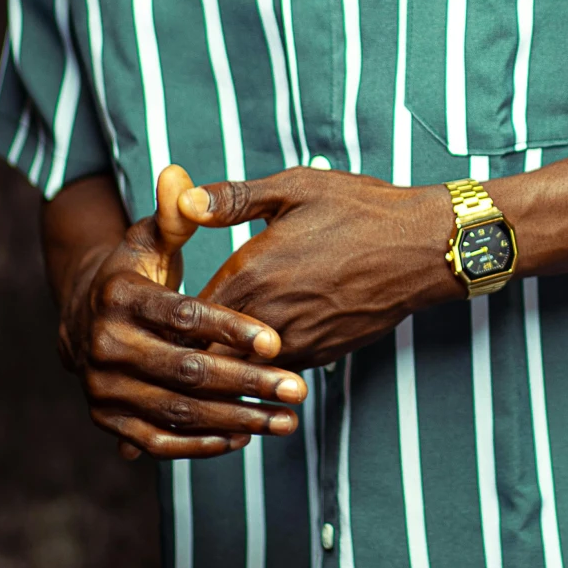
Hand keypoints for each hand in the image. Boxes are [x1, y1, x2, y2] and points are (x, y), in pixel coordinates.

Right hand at [56, 167, 308, 461]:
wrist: (86, 316)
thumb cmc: (137, 271)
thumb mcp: (151, 238)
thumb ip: (174, 214)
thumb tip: (180, 176)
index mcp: (118, 297)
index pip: (182, 317)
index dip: (230, 329)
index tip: (276, 342)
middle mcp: (104, 346)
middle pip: (185, 370)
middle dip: (246, 382)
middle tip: (298, 389)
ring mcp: (103, 388)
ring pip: (177, 411)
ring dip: (236, 419)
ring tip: (287, 419)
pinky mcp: (108, 419)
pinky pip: (159, 441)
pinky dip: (202, 444)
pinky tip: (246, 436)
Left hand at [160, 163, 459, 370]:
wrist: (426, 249)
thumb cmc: (360, 210)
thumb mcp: (294, 189)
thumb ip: (232, 199)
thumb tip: (181, 199)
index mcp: (253, 273)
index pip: (189, 313)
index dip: (164, 320)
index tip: (141, 326)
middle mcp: (271, 317)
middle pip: (208, 353)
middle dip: (182, 357)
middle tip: (150, 367)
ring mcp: (300, 342)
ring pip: (242, 371)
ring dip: (218, 372)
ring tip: (188, 378)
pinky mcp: (324, 355)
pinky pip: (278, 371)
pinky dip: (257, 375)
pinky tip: (246, 370)